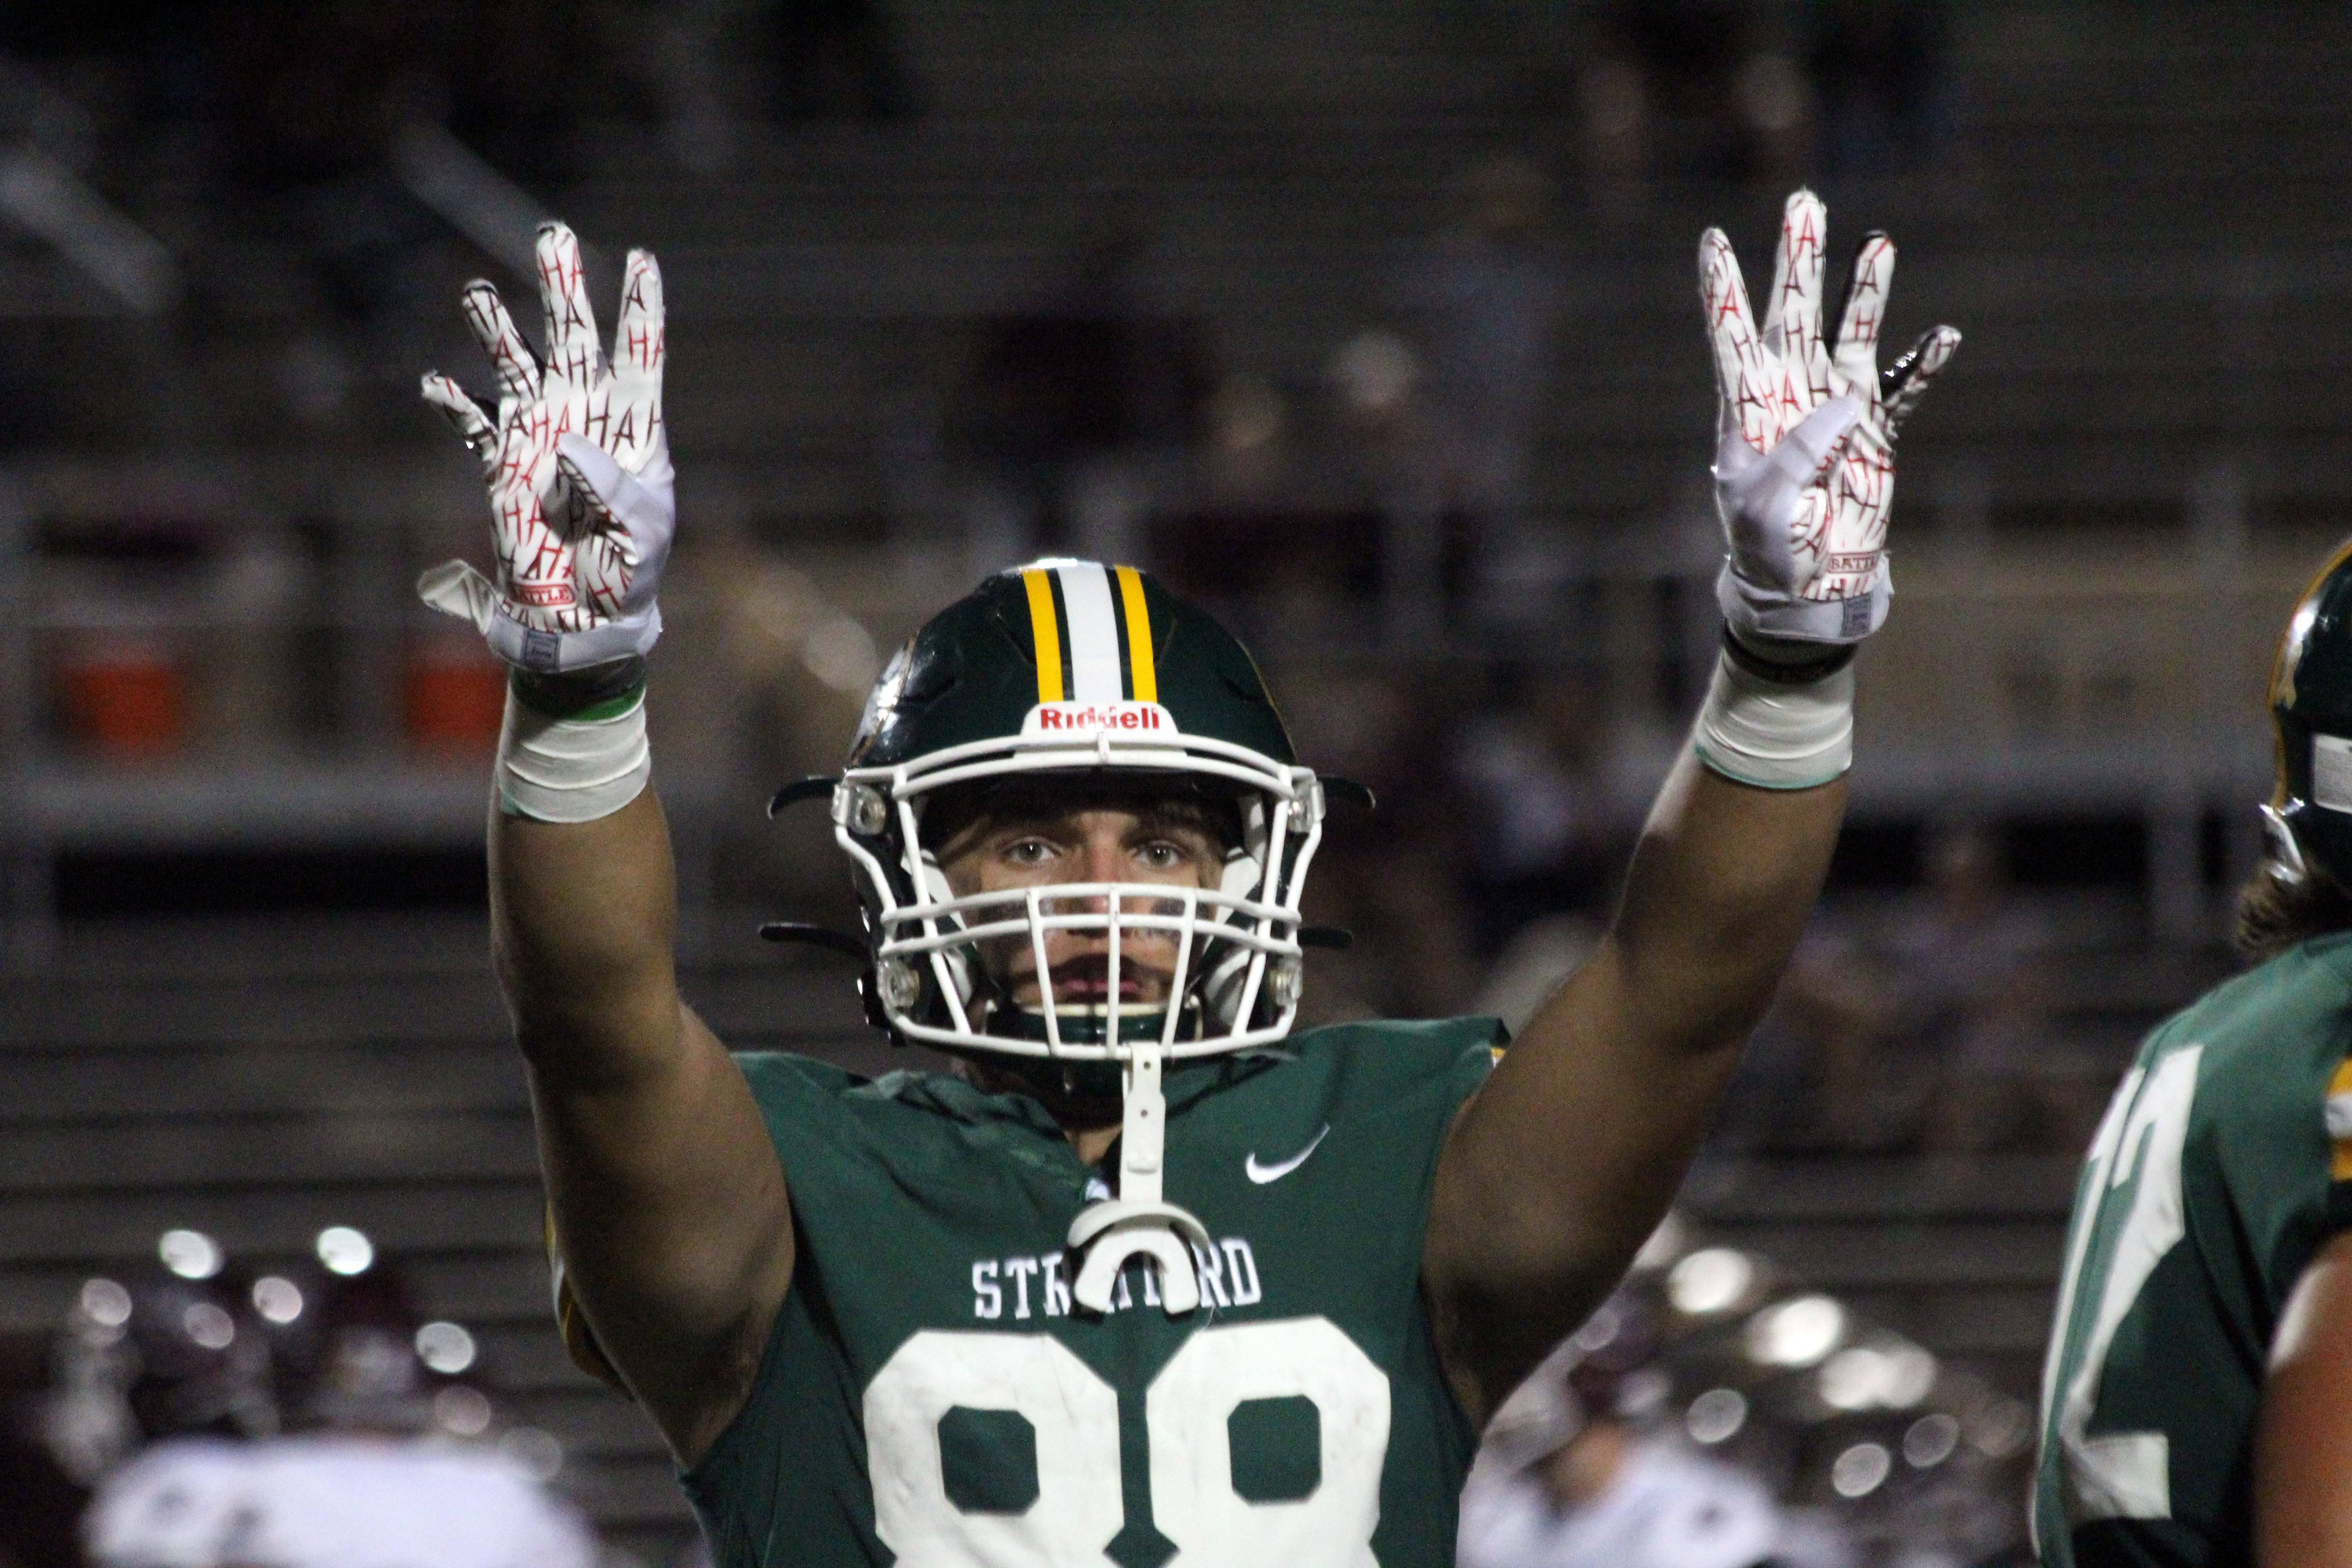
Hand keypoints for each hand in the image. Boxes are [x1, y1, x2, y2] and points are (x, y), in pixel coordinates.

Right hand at [418, 222, 673, 671]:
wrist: (586, 618)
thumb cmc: (629, 572)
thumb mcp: (641, 534)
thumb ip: (613, 488)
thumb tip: (571, 443)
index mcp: (634, 428)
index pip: (640, 356)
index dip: (640, 309)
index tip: (641, 259)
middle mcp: (585, 416)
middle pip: (573, 338)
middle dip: (563, 288)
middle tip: (552, 235)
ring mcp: (539, 433)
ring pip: (517, 364)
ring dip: (499, 328)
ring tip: (479, 294)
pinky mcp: (501, 463)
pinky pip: (474, 423)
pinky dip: (454, 402)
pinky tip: (438, 384)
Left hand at [1701, 189, 1958, 647]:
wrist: (1808, 586)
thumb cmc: (1769, 549)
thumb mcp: (1765, 508)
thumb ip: (1795, 455)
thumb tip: (1839, 404)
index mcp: (1748, 410)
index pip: (1731, 336)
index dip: (1722, 289)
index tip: (1711, 239)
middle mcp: (1791, 395)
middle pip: (1794, 313)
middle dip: (1798, 260)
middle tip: (1803, 203)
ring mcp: (1837, 409)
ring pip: (1849, 333)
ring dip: (1863, 290)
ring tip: (1877, 242)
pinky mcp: (1875, 432)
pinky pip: (1901, 388)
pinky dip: (1921, 363)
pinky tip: (1940, 336)